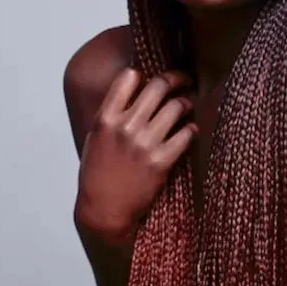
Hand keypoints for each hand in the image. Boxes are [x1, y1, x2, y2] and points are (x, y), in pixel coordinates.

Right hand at [74, 68, 195, 242]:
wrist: (103, 210)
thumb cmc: (97, 174)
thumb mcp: (95, 138)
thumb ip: (112, 113)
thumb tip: (136, 90)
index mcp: (106, 119)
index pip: (127, 78)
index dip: (143, 74)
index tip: (152, 77)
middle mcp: (126, 127)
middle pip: (158, 86)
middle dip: (176, 78)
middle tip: (184, 79)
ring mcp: (145, 144)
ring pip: (176, 107)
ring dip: (185, 103)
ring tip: (187, 105)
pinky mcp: (161, 161)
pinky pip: (186, 135)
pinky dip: (191, 129)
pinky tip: (190, 130)